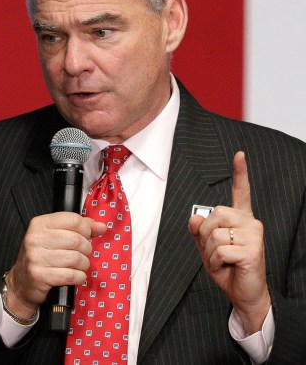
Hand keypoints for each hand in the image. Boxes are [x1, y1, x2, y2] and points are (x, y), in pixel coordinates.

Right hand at [4, 212, 106, 318]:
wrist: (22, 283)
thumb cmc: (42, 257)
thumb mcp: (56, 237)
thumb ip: (79, 229)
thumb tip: (101, 227)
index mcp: (39, 224)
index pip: (73, 220)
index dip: (86, 229)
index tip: (85, 236)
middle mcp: (35, 238)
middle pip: (77, 240)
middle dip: (86, 249)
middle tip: (82, 254)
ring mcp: (35, 257)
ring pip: (76, 258)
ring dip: (83, 265)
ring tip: (78, 266)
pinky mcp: (39, 275)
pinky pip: (71, 275)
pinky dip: (79, 277)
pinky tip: (75, 276)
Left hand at [188, 151, 269, 332]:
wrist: (243, 293)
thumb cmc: (227, 268)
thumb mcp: (206, 248)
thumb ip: (198, 231)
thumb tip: (194, 218)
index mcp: (240, 218)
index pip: (240, 192)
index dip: (240, 173)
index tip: (239, 155)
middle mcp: (250, 222)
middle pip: (214, 215)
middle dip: (204, 235)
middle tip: (215, 251)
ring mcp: (254, 235)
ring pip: (214, 233)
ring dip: (209, 252)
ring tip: (222, 261)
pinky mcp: (253, 250)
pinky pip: (219, 250)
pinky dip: (215, 262)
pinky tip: (226, 267)